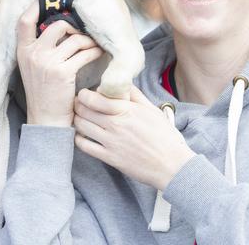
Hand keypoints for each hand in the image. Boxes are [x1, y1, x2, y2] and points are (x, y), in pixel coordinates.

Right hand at [17, 3, 103, 126]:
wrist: (46, 119)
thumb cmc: (43, 93)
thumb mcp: (32, 68)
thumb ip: (39, 48)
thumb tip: (59, 27)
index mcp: (23, 51)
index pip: (24, 22)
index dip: (35, 7)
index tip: (46, 0)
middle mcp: (33, 54)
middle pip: (58, 25)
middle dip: (74, 28)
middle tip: (82, 35)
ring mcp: (47, 62)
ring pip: (75, 39)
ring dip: (88, 42)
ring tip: (94, 46)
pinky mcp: (63, 72)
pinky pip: (84, 53)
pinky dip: (94, 52)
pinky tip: (98, 55)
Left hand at [73, 86, 195, 189]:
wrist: (172, 166)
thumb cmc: (165, 137)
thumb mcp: (152, 110)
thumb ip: (135, 95)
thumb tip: (123, 83)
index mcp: (126, 111)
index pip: (94, 99)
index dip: (84, 95)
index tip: (83, 94)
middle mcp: (115, 125)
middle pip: (84, 111)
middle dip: (78, 106)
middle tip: (78, 104)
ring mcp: (111, 142)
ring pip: (82, 127)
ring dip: (77, 120)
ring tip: (79, 117)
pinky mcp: (109, 158)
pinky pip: (85, 146)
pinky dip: (79, 139)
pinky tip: (82, 135)